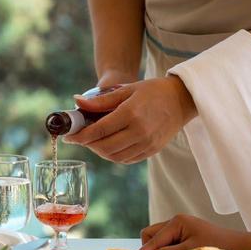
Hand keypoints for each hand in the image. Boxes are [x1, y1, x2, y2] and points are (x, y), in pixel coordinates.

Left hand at [63, 76, 196, 163]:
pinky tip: (108, 146)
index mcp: (131, 114)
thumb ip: (100, 101)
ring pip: (115, 157)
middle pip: (104, 147)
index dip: (80, 136)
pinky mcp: (153, 150)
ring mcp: (148, 143)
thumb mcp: (125, 90)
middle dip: (87, 145)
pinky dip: (113, 155)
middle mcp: (140, 131)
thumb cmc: (152, 91)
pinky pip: (127, 159)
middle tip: (79, 138)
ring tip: (93, 142)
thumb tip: (75, 101)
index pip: (98, 130)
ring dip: (99, 152)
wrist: (182, 99)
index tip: (68, 136)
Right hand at [138, 214, 242, 249]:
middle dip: (150, 247)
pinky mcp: (182, 232)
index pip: (153, 238)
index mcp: (177, 222)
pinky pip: (166, 240)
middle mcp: (175, 221)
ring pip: (157, 237)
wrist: (237, 244)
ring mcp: (178, 226)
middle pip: (150, 233)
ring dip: (159, 249)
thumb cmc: (217, 246)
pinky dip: (167, 249)